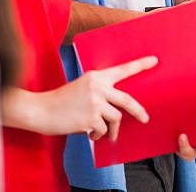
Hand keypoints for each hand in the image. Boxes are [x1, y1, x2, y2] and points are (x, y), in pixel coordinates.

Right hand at [42, 55, 157, 140]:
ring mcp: (95, 103)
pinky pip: (103, 130)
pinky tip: (89, 134)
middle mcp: (98, 87)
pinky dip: (98, 135)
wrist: (40, 110)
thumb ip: (100, 93)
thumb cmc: (61, 101)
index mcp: (97, 77)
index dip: (140, 65)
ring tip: (100, 132)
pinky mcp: (91, 118)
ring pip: (116, 119)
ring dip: (111, 129)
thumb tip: (117, 111)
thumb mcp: (82, 87)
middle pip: (127, 100)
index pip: (122, 70)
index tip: (154, 61)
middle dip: (138, 111)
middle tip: (145, 118)